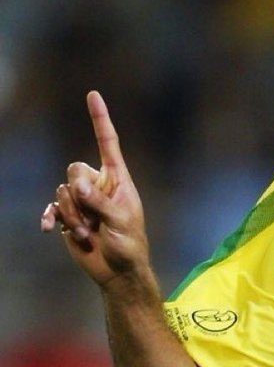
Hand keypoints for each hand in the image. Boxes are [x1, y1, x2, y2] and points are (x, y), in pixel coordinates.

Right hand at [40, 91, 149, 286]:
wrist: (118, 271)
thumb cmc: (129, 245)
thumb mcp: (121, 222)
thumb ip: (100, 202)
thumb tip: (76, 185)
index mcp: (118, 179)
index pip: (108, 143)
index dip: (100, 119)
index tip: (93, 95)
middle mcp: (99, 185)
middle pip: (74, 169)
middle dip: (79, 194)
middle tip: (94, 220)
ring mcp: (82, 200)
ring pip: (62, 192)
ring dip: (73, 216)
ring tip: (90, 234)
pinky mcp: (69, 216)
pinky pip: (52, 208)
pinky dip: (51, 218)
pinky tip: (51, 230)